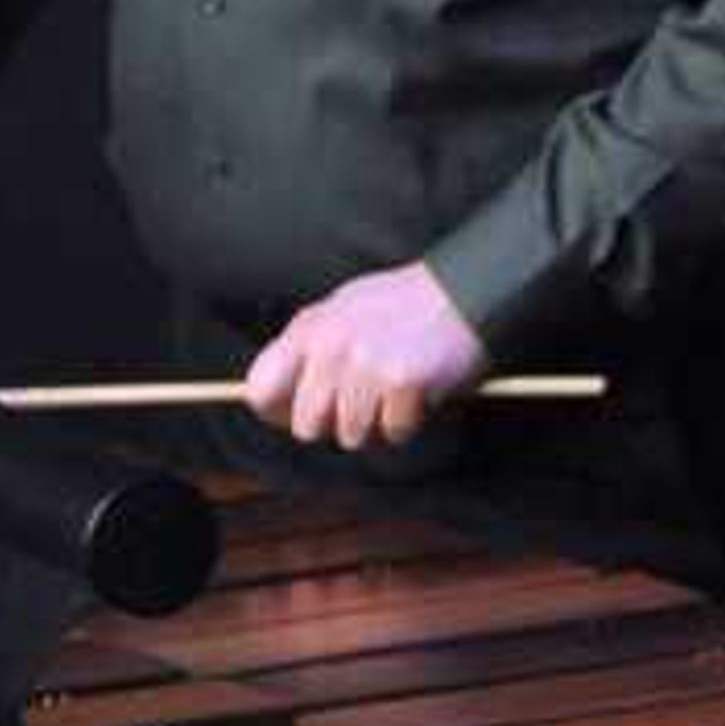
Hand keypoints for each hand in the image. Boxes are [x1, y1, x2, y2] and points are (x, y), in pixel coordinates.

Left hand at [244, 259, 489, 450]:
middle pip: (307, 425)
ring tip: (394, 392)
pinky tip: (418, 392)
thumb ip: (307, 346)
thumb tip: (268, 395)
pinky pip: (393, 431)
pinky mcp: (400, 381)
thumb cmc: (404, 304)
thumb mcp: (340, 310)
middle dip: (334, 424)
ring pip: (351, 434)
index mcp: (308, 329)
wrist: (464, 291)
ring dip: (375, 424)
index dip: (277, 414)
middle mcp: (330, 347)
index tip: (297, 417)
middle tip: (362, 406)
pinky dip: (408, 421)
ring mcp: (364, 365)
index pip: (260, 390)